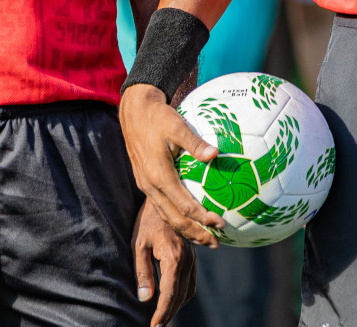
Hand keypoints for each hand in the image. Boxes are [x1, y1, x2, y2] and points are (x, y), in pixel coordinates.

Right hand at [118, 84, 225, 245]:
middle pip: (174, 219)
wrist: (134, 113)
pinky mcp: (146, 183)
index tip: (221, 224)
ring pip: (167, 216)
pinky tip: (192, 220)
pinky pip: (163, 207)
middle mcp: (150, 185)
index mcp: (158, 175)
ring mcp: (146, 186)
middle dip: (195, 233)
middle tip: (217, 243)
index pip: (184, 205)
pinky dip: (177, 218)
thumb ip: (195, 142)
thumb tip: (215, 154)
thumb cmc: (158, 117)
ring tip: (206, 239)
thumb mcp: (177, 126)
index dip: (203, 217)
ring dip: (186, 230)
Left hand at [133, 199, 195, 326]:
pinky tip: (173, 299)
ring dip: (178, 305)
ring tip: (164, 316)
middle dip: (170, 313)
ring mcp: (193, 255)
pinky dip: (184, 294)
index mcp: (173, 256)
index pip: (170, 292)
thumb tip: (145, 299)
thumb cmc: (148, 221)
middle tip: (158, 326)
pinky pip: (192, 280)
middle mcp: (187, 258)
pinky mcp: (193, 253)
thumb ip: (143, 272)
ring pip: (190, 289)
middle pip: (181, 294)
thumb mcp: (139, 245)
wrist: (165, 197)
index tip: (154, 325)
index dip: (162, 312)